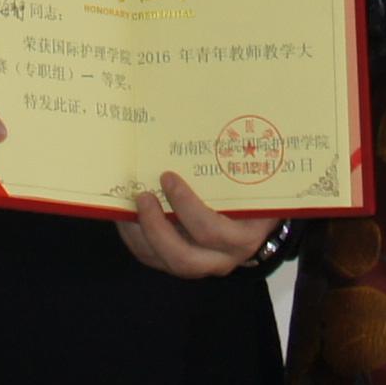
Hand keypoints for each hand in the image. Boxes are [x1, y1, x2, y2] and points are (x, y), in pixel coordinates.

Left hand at [116, 169, 267, 279]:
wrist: (259, 221)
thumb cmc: (253, 194)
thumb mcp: (254, 181)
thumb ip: (237, 161)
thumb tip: (204, 119)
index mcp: (243, 236)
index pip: (212, 231)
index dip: (186, 207)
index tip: (168, 176)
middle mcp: (222, 259)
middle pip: (184, 259)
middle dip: (156, 228)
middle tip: (143, 196)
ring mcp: (201, 265)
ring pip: (164, 262)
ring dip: (140, 234)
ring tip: (129, 205)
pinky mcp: (181, 264)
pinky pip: (153, 259)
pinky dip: (135, 238)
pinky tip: (126, 215)